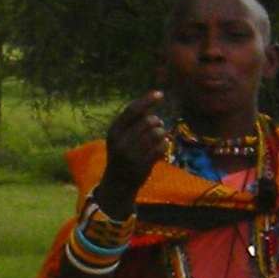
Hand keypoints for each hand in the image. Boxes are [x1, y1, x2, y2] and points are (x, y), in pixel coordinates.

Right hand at [97, 90, 170, 211]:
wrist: (117, 183)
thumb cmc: (122, 154)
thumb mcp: (119, 136)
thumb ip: (133, 120)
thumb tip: (153, 99)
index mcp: (114, 131)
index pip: (132, 110)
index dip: (147, 100)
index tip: (160, 94)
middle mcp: (120, 141)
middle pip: (149, 121)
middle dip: (157, 122)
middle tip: (157, 127)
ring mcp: (131, 154)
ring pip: (157, 133)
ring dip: (162, 134)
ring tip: (158, 139)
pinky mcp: (142, 164)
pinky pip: (162, 147)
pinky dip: (164, 146)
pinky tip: (158, 150)